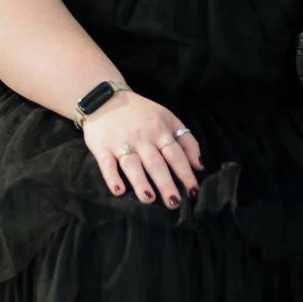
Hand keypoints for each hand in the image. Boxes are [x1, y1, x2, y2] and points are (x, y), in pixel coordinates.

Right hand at [82, 92, 201, 206]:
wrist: (106, 98)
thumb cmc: (142, 113)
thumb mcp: (169, 119)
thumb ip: (187, 141)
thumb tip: (200, 166)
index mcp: (161, 131)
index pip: (176, 155)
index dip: (186, 173)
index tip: (193, 192)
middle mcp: (142, 138)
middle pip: (156, 163)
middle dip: (166, 183)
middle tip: (174, 203)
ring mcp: (121, 143)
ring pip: (132, 165)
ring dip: (140, 182)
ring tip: (149, 199)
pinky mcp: (102, 148)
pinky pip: (107, 164)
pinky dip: (112, 177)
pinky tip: (118, 190)